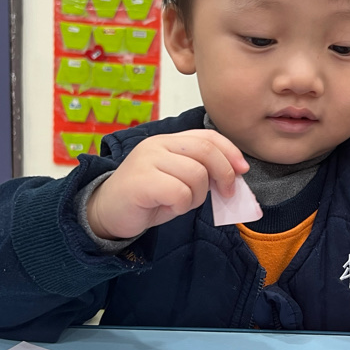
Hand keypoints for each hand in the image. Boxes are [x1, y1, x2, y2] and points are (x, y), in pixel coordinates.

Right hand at [86, 130, 247, 239]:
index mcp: (168, 141)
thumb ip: (201, 171)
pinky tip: (168, 207)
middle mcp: (158, 145)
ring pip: (196, 174)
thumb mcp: (178, 180)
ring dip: (197, 196)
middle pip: (206, 151)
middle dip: (224, 174)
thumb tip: (236, 175)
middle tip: (226, 194)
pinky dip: (181, 205)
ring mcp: (148, 161)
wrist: (107, 212)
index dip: (230, 151)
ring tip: (181, 203)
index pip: (208, 136)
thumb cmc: (147, 198)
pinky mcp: (141, 181)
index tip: (242, 170)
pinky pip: (180, 192)